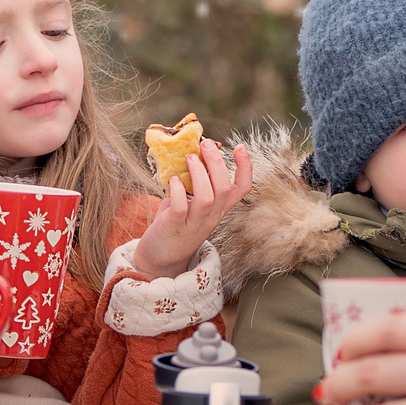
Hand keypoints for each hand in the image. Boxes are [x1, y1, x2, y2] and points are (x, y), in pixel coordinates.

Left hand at [137, 141, 252, 276]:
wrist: (160, 261)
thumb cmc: (175, 225)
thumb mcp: (190, 203)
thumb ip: (192, 182)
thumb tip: (188, 152)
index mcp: (219, 209)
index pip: (242, 189)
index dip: (246, 168)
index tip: (240, 147)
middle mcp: (211, 216)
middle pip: (224, 189)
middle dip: (217, 163)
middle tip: (205, 144)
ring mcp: (194, 224)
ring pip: (207, 198)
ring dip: (199, 174)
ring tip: (189, 158)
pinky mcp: (175, 228)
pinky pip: (181, 208)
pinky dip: (178, 191)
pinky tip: (173, 180)